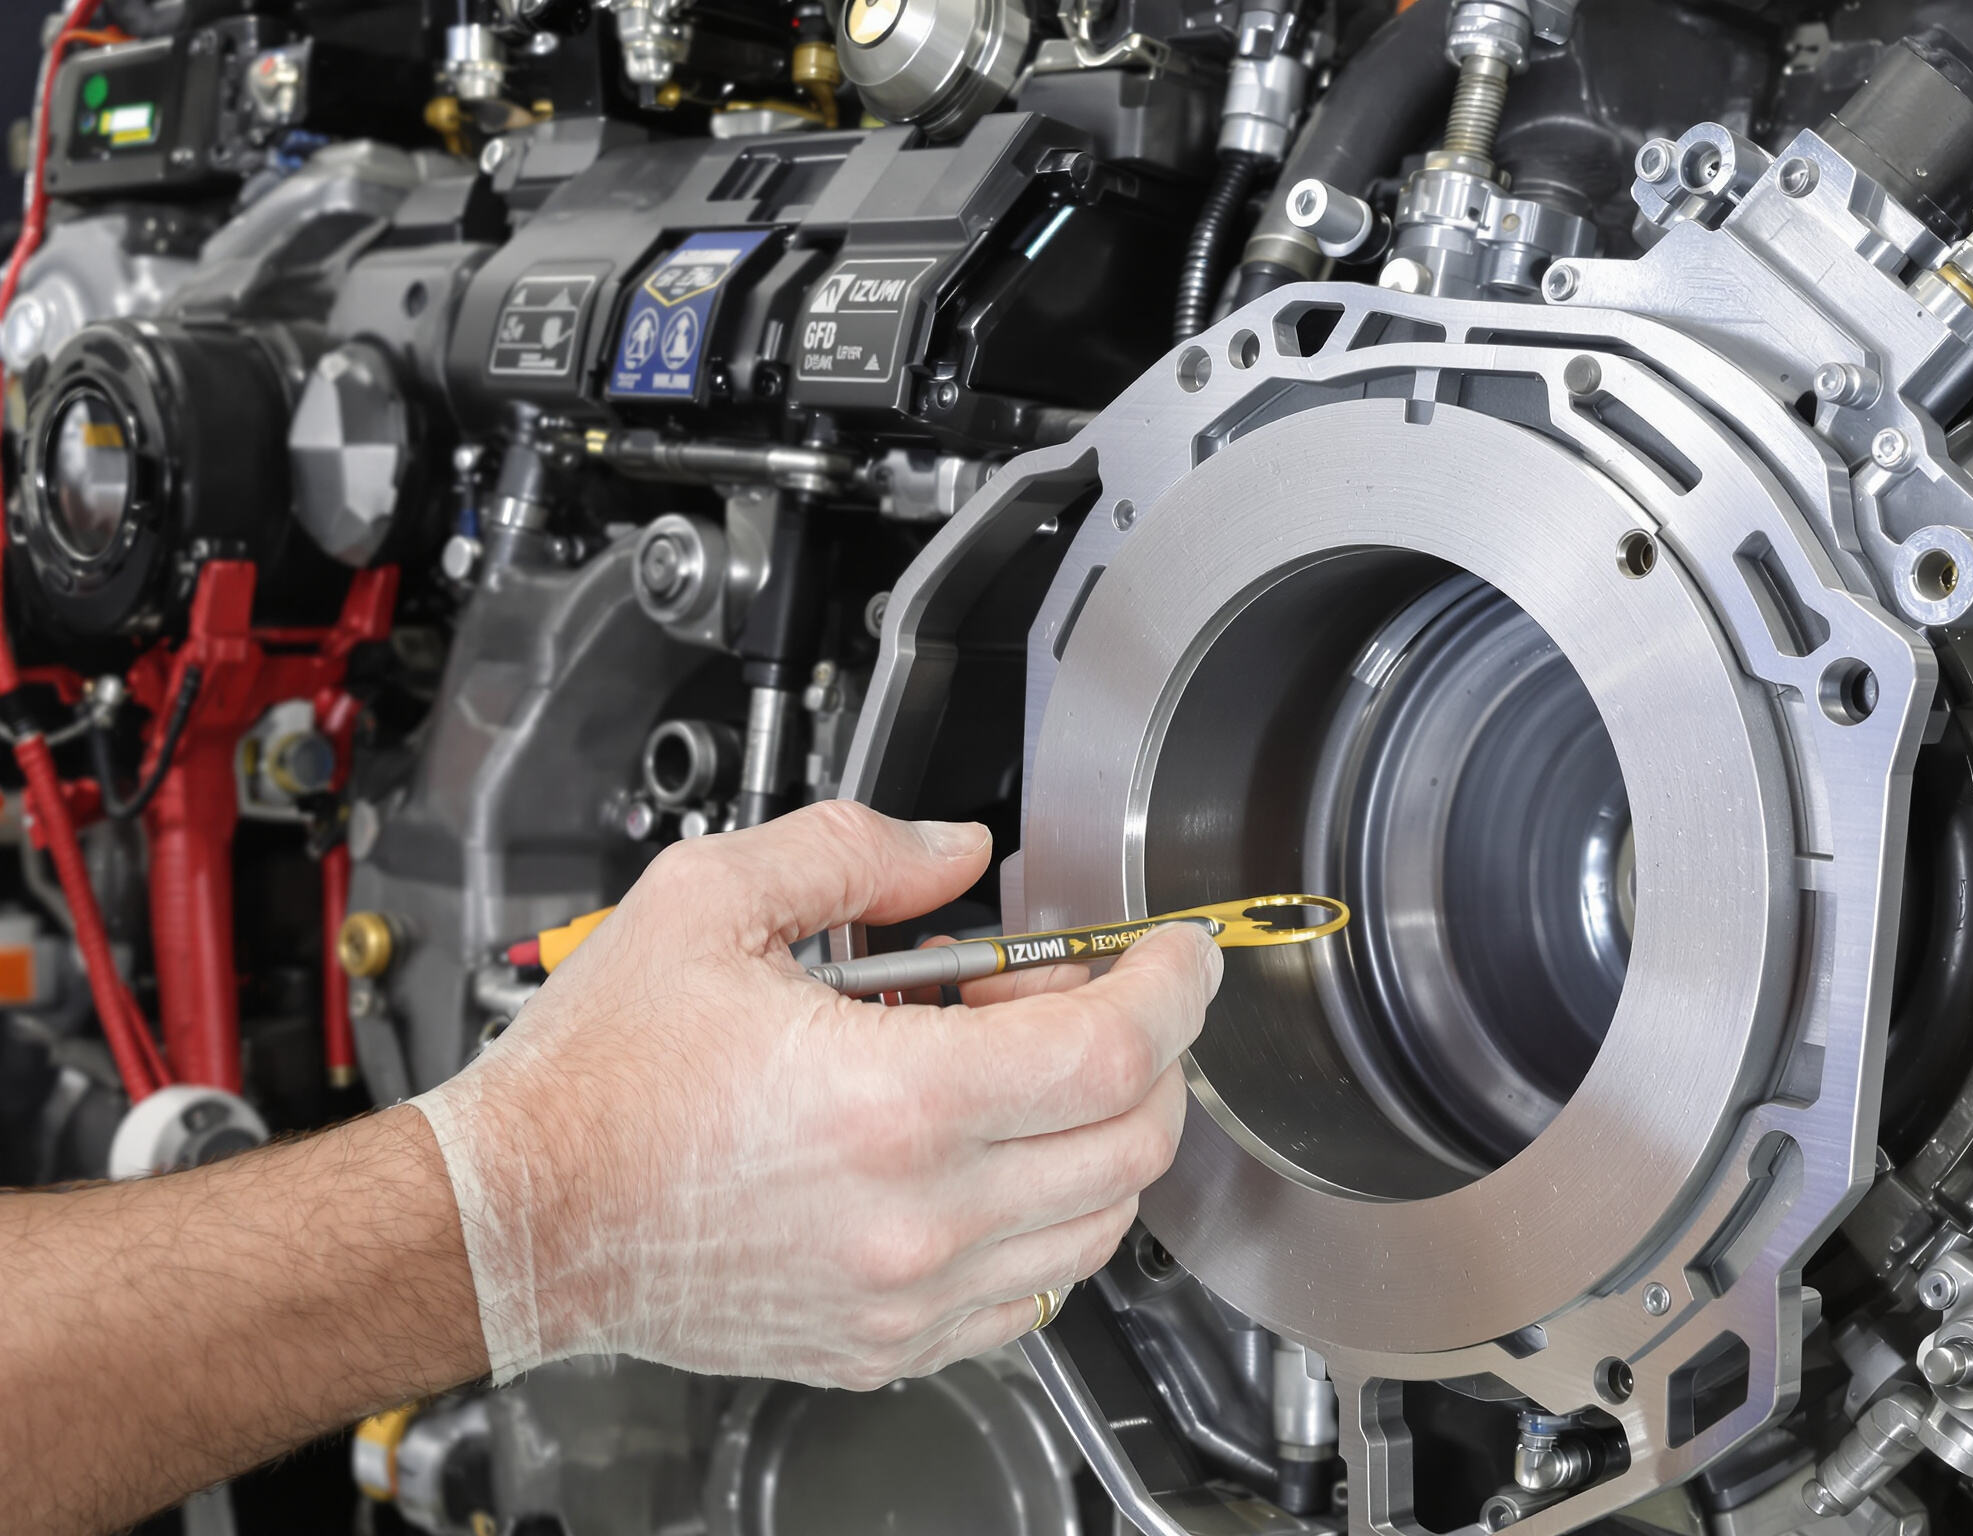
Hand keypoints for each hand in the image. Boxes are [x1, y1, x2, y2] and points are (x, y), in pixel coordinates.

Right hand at [411, 800, 1219, 1388]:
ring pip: (1101, 1224)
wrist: (516, 1220)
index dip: (1175, 990)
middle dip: (1139, 1052)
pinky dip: (1044, 1220)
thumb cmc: (596, 1081)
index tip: (1176, 956)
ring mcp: (910, 1295)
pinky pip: (1030, 1292)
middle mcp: (921, 1216)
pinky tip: (979, 1158)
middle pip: (1134, 1140)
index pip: (1117, 1051)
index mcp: (895, 1103)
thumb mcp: (711, 903)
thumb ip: (857, 852)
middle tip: (1061, 996)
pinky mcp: (890, 1343)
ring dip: (1097, 1135)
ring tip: (1006, 1072)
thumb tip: (957, 849)